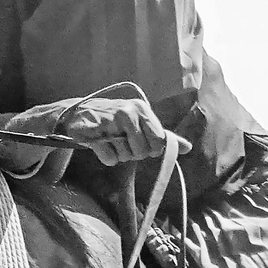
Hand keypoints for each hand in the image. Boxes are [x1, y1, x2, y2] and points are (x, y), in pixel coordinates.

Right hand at [52, 99, 169, 165]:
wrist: (79, 113)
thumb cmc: (114, 120)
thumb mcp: (140, 122)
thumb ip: (162, 135)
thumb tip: (188, 148)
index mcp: (141, 109)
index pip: (159, 141)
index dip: (151, 149)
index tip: (141, 144)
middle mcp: (127, 112)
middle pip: (142, 152)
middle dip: (133, 153)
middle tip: (122, 142)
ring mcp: (110, 121)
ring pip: (125, 155)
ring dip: (117, 154)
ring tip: (109, 141)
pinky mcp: (94, 131)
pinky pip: (109, 158)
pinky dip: (105, 157)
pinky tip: (99, 145)